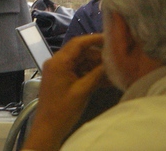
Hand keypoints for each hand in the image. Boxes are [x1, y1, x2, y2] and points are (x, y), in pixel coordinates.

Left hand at [23, 34, 107, 150]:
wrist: (48, 127)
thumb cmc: (63, 109)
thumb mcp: (82, 91)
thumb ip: (96, 74)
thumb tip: (110, 63)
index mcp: (58, 62)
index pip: (77, 43)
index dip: (94, 39)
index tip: (111, 38)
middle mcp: (57, 62)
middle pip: (80, 52)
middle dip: (98, 56)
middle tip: (117, 60)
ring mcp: (59, 71)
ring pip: (80, 62)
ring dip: (96, 67)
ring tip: (114, 72)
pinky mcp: (62, 79)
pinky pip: (78, 72)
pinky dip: (90, 74)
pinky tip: (106, 80)